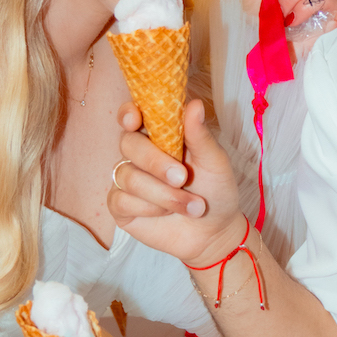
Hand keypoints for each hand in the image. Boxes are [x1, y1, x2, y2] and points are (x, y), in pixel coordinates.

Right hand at [109, 99, 246, 268]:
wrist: (215, 232)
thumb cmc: (216, 191)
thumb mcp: (214, 162)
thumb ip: (200, 135)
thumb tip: (194, 104)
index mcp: (160, 135)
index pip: (133, 115)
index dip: (129, 113)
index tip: (135, 119)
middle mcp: (140, 154)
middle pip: (128, 143)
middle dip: (155, 162)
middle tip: (182, 177)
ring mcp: (128, 179)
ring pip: (128, 176)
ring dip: (163, 194)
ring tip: (193, 206)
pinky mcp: (121, 206)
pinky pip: (121, 200)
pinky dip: (149, 208)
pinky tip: (165, 214)